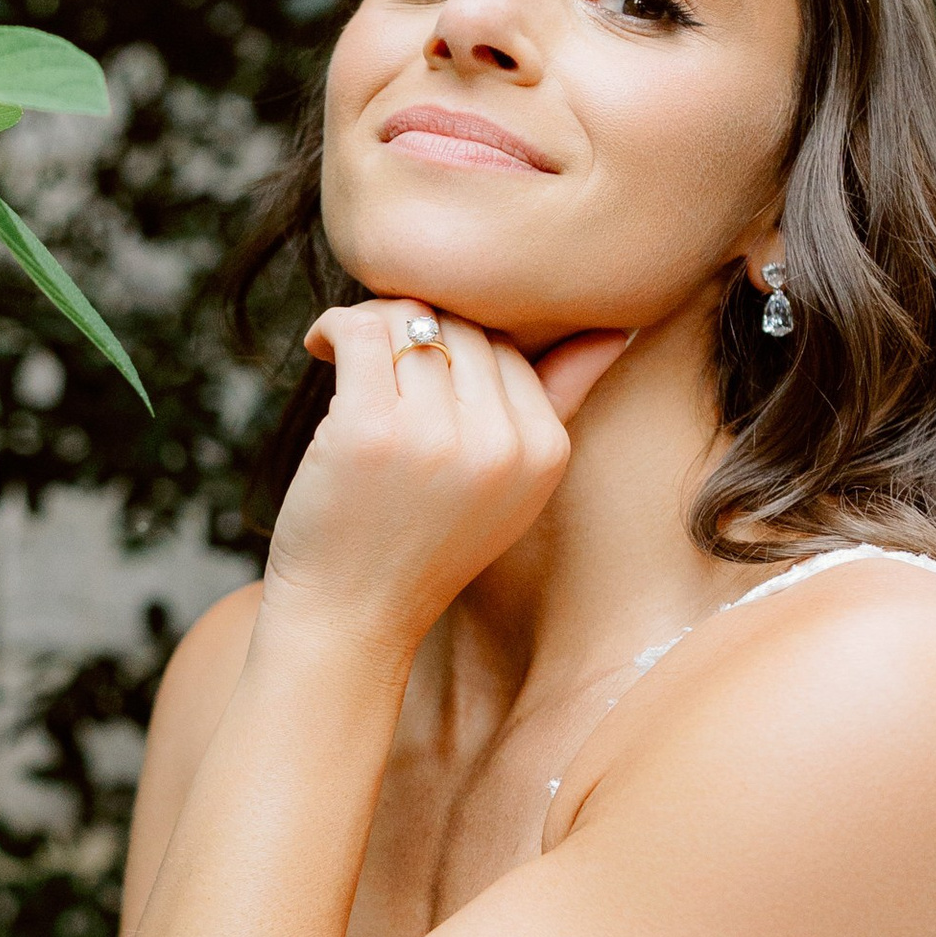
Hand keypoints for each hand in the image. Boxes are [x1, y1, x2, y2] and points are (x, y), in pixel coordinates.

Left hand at [261, 303, 632, 657]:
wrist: (353, 616)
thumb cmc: (422, 546)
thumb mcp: (513, 487)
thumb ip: (560, 402)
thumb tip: (613, 333)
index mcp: (545, 450)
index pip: (509, 344)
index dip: (457, 341)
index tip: (417, 358)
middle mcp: (501, 442)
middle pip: (461, 325)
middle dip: (413, 327)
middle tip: (375, 354)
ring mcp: (436, 436)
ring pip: (410, 320)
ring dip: (370, 325)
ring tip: (347, 352)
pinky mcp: (370, 430)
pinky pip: (361, 332)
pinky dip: (336, 327)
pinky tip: (322, 347)